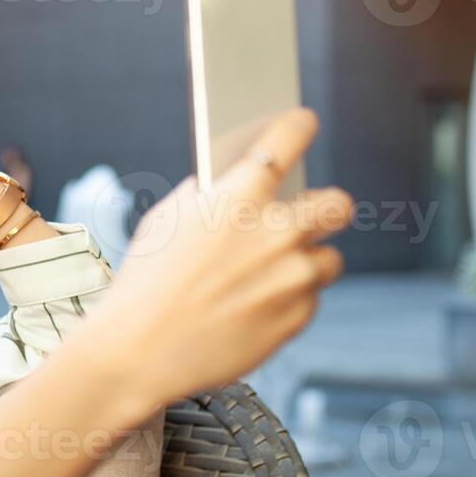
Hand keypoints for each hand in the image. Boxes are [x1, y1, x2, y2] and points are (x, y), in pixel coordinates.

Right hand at [73, 107, 352, 416]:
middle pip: (338, 204)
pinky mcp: (297, 318)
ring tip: (268, 276)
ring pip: (327, 259)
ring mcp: (292, 277)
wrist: (137, 353)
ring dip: (303, 264)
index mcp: (238, 196)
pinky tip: (251, 309)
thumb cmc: (144, 283)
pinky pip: (308, 300)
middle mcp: (276, 232)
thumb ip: (207, 196)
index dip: (298, 126)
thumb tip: (232, 182)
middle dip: (327, 207)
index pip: (288, 138)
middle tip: (311, 215)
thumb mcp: (166, 222)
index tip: (302, 123)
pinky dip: (287, 302)